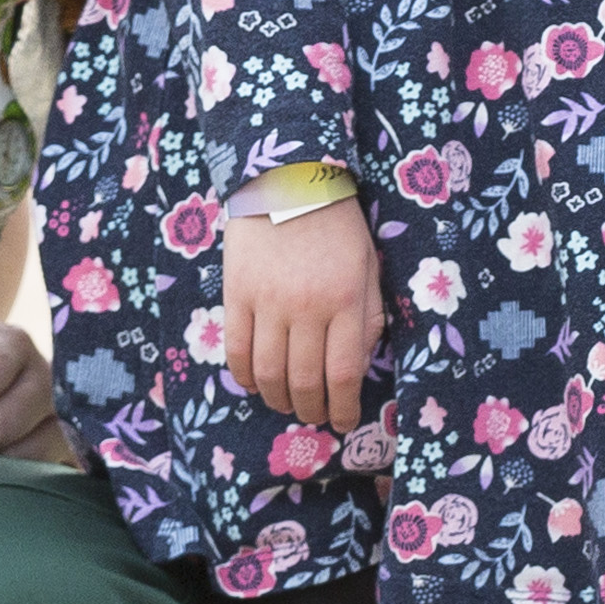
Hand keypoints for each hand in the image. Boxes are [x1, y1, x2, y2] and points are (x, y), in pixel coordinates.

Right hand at [222, 195, 381, 431]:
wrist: (288, 180)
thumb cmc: (337, 224)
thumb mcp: (367, 266)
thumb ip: (368, 315)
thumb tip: (357, 365)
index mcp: (345, 299)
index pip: (343, 373)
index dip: (343, 408)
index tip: (344, 422)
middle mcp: (306, 307)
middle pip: (305, 380)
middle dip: (312, 410)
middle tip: (315, 416)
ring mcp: (267, 302)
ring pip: (268, 373)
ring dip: (278, 399)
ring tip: (287, 404)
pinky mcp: (236, 295)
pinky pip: (237, 350)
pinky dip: (244, 376)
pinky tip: (254, 383)